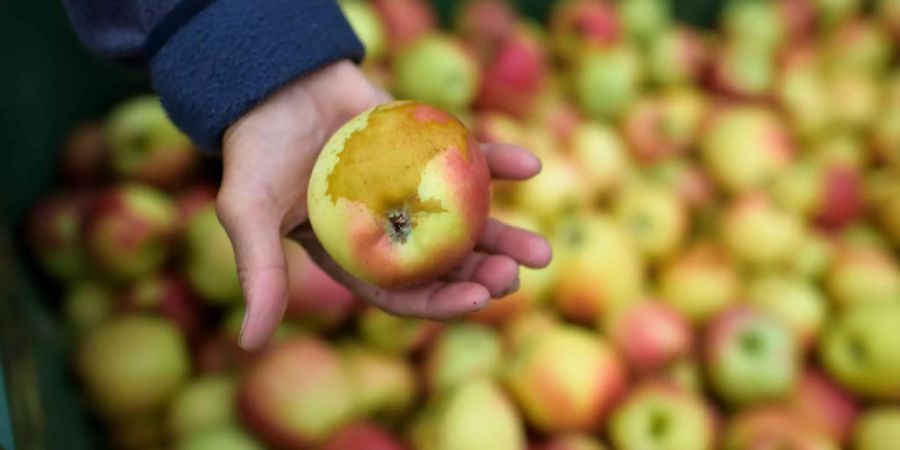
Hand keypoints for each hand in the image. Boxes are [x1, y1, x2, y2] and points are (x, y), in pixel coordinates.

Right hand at [218, 60, 551, 350]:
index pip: (404, 291)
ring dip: (505, 235)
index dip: (440, 301)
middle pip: (444, 263)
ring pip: (466, 220)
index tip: (477, 299)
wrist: (275, 82)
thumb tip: (249, 344)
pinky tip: (530, 164)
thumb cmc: (256, 149)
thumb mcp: (248, 211)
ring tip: (540, 252)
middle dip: (482, 276)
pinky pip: (469, 159)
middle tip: (513, 277)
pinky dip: (500, 161)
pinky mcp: (427, 150)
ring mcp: (414, 190)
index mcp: (355, 254)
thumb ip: (259, 272)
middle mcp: (392, 229)